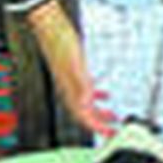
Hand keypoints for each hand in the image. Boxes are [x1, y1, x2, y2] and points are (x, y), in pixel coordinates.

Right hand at [26, 0, 119, 136]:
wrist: (50, 26)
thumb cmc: (60, 42)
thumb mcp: (75, 64)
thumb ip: (82, 84)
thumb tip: (89, 102)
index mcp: (70, 89)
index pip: (84, 116)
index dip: (96, 127)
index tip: (108, 135)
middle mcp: (70, 88)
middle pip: (86, 113)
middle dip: (99, 124)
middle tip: (113, 132)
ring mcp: (72, 80)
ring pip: (86, 103)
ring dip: (99, 112)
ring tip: (113, 117)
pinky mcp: (75, 71)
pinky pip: (87, 89)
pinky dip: (96, 95)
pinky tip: (104, 94)